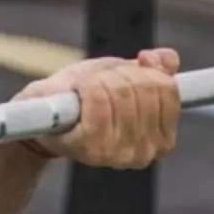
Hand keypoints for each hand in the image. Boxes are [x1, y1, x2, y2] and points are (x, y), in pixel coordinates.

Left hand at [15, 47, 180, 167]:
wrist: (45, 114)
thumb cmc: (85, 96)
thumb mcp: (124, 77)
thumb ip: (154, 69)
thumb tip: (167, 59)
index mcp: (162, 141)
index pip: (168, 91)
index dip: (146, 70)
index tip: (127, 71)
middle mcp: (145, 153)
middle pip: (145, 88)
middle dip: (121, 73)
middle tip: (101, 80)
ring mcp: (119, 154)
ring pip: (121, 91)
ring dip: (100, 78)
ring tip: (87, 88)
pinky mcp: (91, 148)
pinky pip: (98, 99)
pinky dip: (86, 85)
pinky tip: (78, 91)